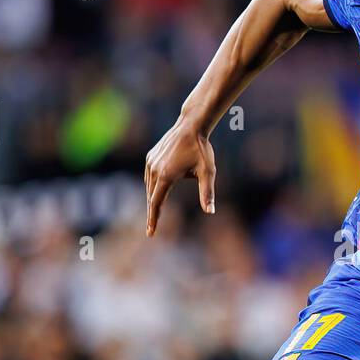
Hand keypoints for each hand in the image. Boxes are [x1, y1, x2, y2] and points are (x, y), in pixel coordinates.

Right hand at [144, 118, 215, 236]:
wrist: (191, 126)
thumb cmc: (202, 149)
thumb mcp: (208, 172)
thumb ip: (207, 193)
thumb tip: (211, 212)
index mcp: (166, 176)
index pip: (156, 203)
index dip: (153, 219)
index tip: (151, 233)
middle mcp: (155, 170)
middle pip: (151, 197)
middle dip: (152, 213)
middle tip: (152, 229)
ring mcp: (151, 162)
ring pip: (149, 187)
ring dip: (152, 200)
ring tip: (154, 213)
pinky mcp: (151, 157)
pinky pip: (149, 176)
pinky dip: (151, 187)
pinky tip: (155, 191)